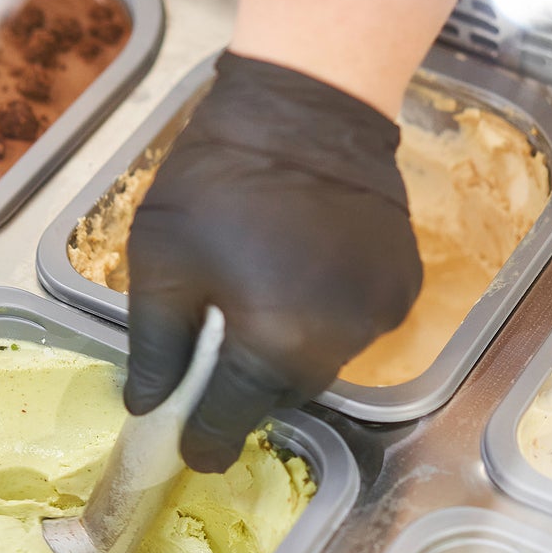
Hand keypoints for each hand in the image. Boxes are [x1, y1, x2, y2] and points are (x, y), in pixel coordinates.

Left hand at [124, 51, 421, 472]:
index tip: (190, 449)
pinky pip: (354, 326)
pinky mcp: (402, 289)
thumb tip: (149, 406)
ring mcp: (379, 317)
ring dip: (288, 350)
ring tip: (262, 298)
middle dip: (246, 387)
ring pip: (321, 362)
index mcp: (274, 347)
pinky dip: (326, 316)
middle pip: (280, 394)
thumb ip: (155, 346)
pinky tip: (304, 273)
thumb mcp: (161, 261)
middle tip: (217, 352)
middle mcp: (338, 345)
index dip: (204, 440)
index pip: (232, 423)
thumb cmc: (220, 179)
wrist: (309, 104)